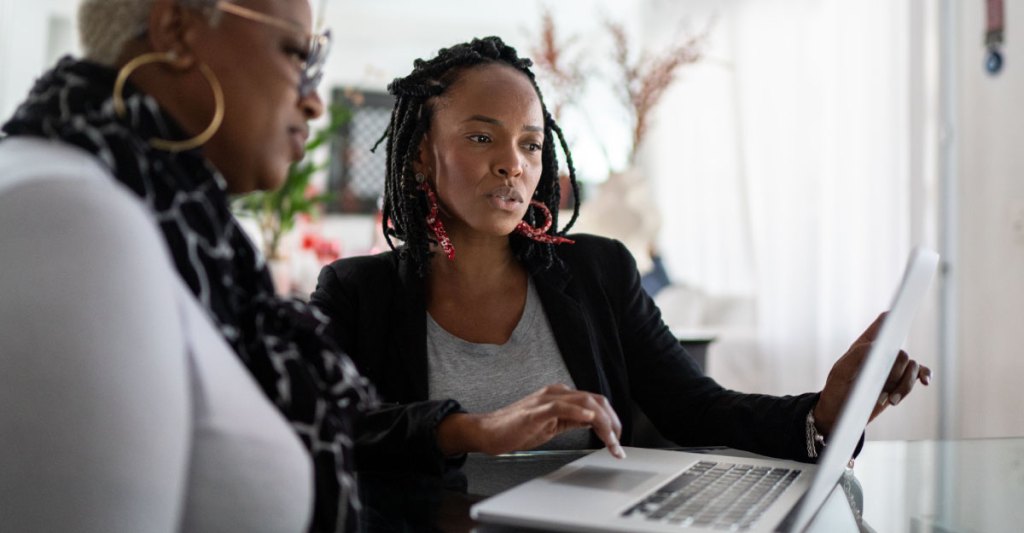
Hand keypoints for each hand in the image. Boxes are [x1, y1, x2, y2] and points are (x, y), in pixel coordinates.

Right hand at [437, 384, 625, 457]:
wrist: (488, 431)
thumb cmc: (516, 429)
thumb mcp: (552, 425)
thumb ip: (572, 420)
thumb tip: (593, 421)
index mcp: (561, 397)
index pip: (595, 403)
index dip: (611, 420)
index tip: (617, 441)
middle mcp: (556, 393)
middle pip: (595, 400)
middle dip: (612, 423)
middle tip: (618, 445)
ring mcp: (546, 400)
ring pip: (584, 402)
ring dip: (602, 422)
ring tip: (611, 441)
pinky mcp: (536, 410)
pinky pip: (561, 406)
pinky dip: (578, 411)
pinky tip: (589, 419)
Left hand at [813, 313, 931, 434]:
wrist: (840, 414)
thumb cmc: (837, 389)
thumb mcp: (841, 372)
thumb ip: (857, 356)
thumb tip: (878, 345)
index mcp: (866, 344)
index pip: (883, 323)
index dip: (894, 316)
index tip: (903, 314)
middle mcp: (883, 353)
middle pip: (901, 352)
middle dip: (895, 371)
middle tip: (881, 386)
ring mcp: (893, 367)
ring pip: (913, 367)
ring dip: (904, 385)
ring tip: (890, 400)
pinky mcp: (900, 381)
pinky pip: (920, 373)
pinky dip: (924, 376)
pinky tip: (925, 382)